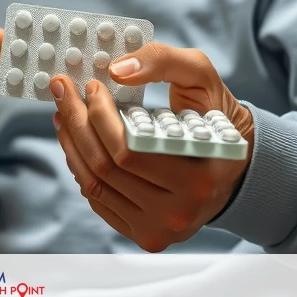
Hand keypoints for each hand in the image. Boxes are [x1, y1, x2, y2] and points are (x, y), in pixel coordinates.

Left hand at [50, 43, 253, 252]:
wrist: (234, 164)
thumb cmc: (215, 116)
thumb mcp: (201, 76)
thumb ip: (162, 62)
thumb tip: (116, 70)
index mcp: (199, 176)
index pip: (129, 150)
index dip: (100, 116)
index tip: (90, 85)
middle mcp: (179, 212)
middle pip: (106, 168)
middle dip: (77, 122)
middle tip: (63, 91)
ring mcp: (159, 229)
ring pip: (95, 185)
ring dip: (71, 144)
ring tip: (64, 113)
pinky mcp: (144, 234)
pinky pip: (99, 200)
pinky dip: (80, 167)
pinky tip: (77, 141)